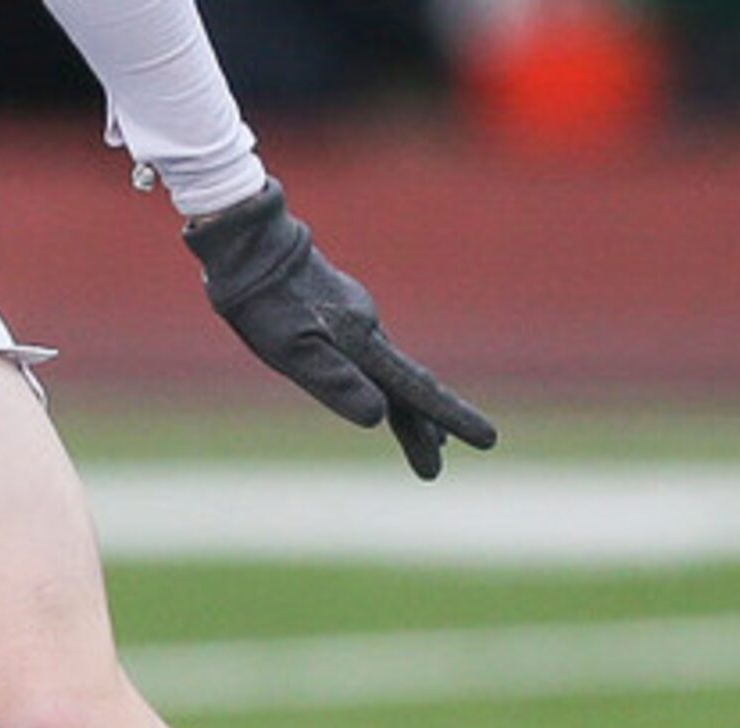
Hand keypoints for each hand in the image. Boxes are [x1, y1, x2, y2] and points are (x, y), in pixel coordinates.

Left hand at [185, 183, 496, 479]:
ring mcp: (357, 319)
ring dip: (409, 409)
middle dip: (425, 429)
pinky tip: (384, 391)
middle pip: (407, 389)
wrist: (251, 247)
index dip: (449, 420)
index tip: (487, 442)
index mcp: (363, 345)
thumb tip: (378, 418)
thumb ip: (335, 382)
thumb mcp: (293, 351)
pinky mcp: (341, 312)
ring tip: (425, 441)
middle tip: (434, 469)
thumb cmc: (265, 304)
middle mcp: (369, 331)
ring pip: (391, 372)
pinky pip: (373, 356)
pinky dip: (387, 382)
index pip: (415, 392)